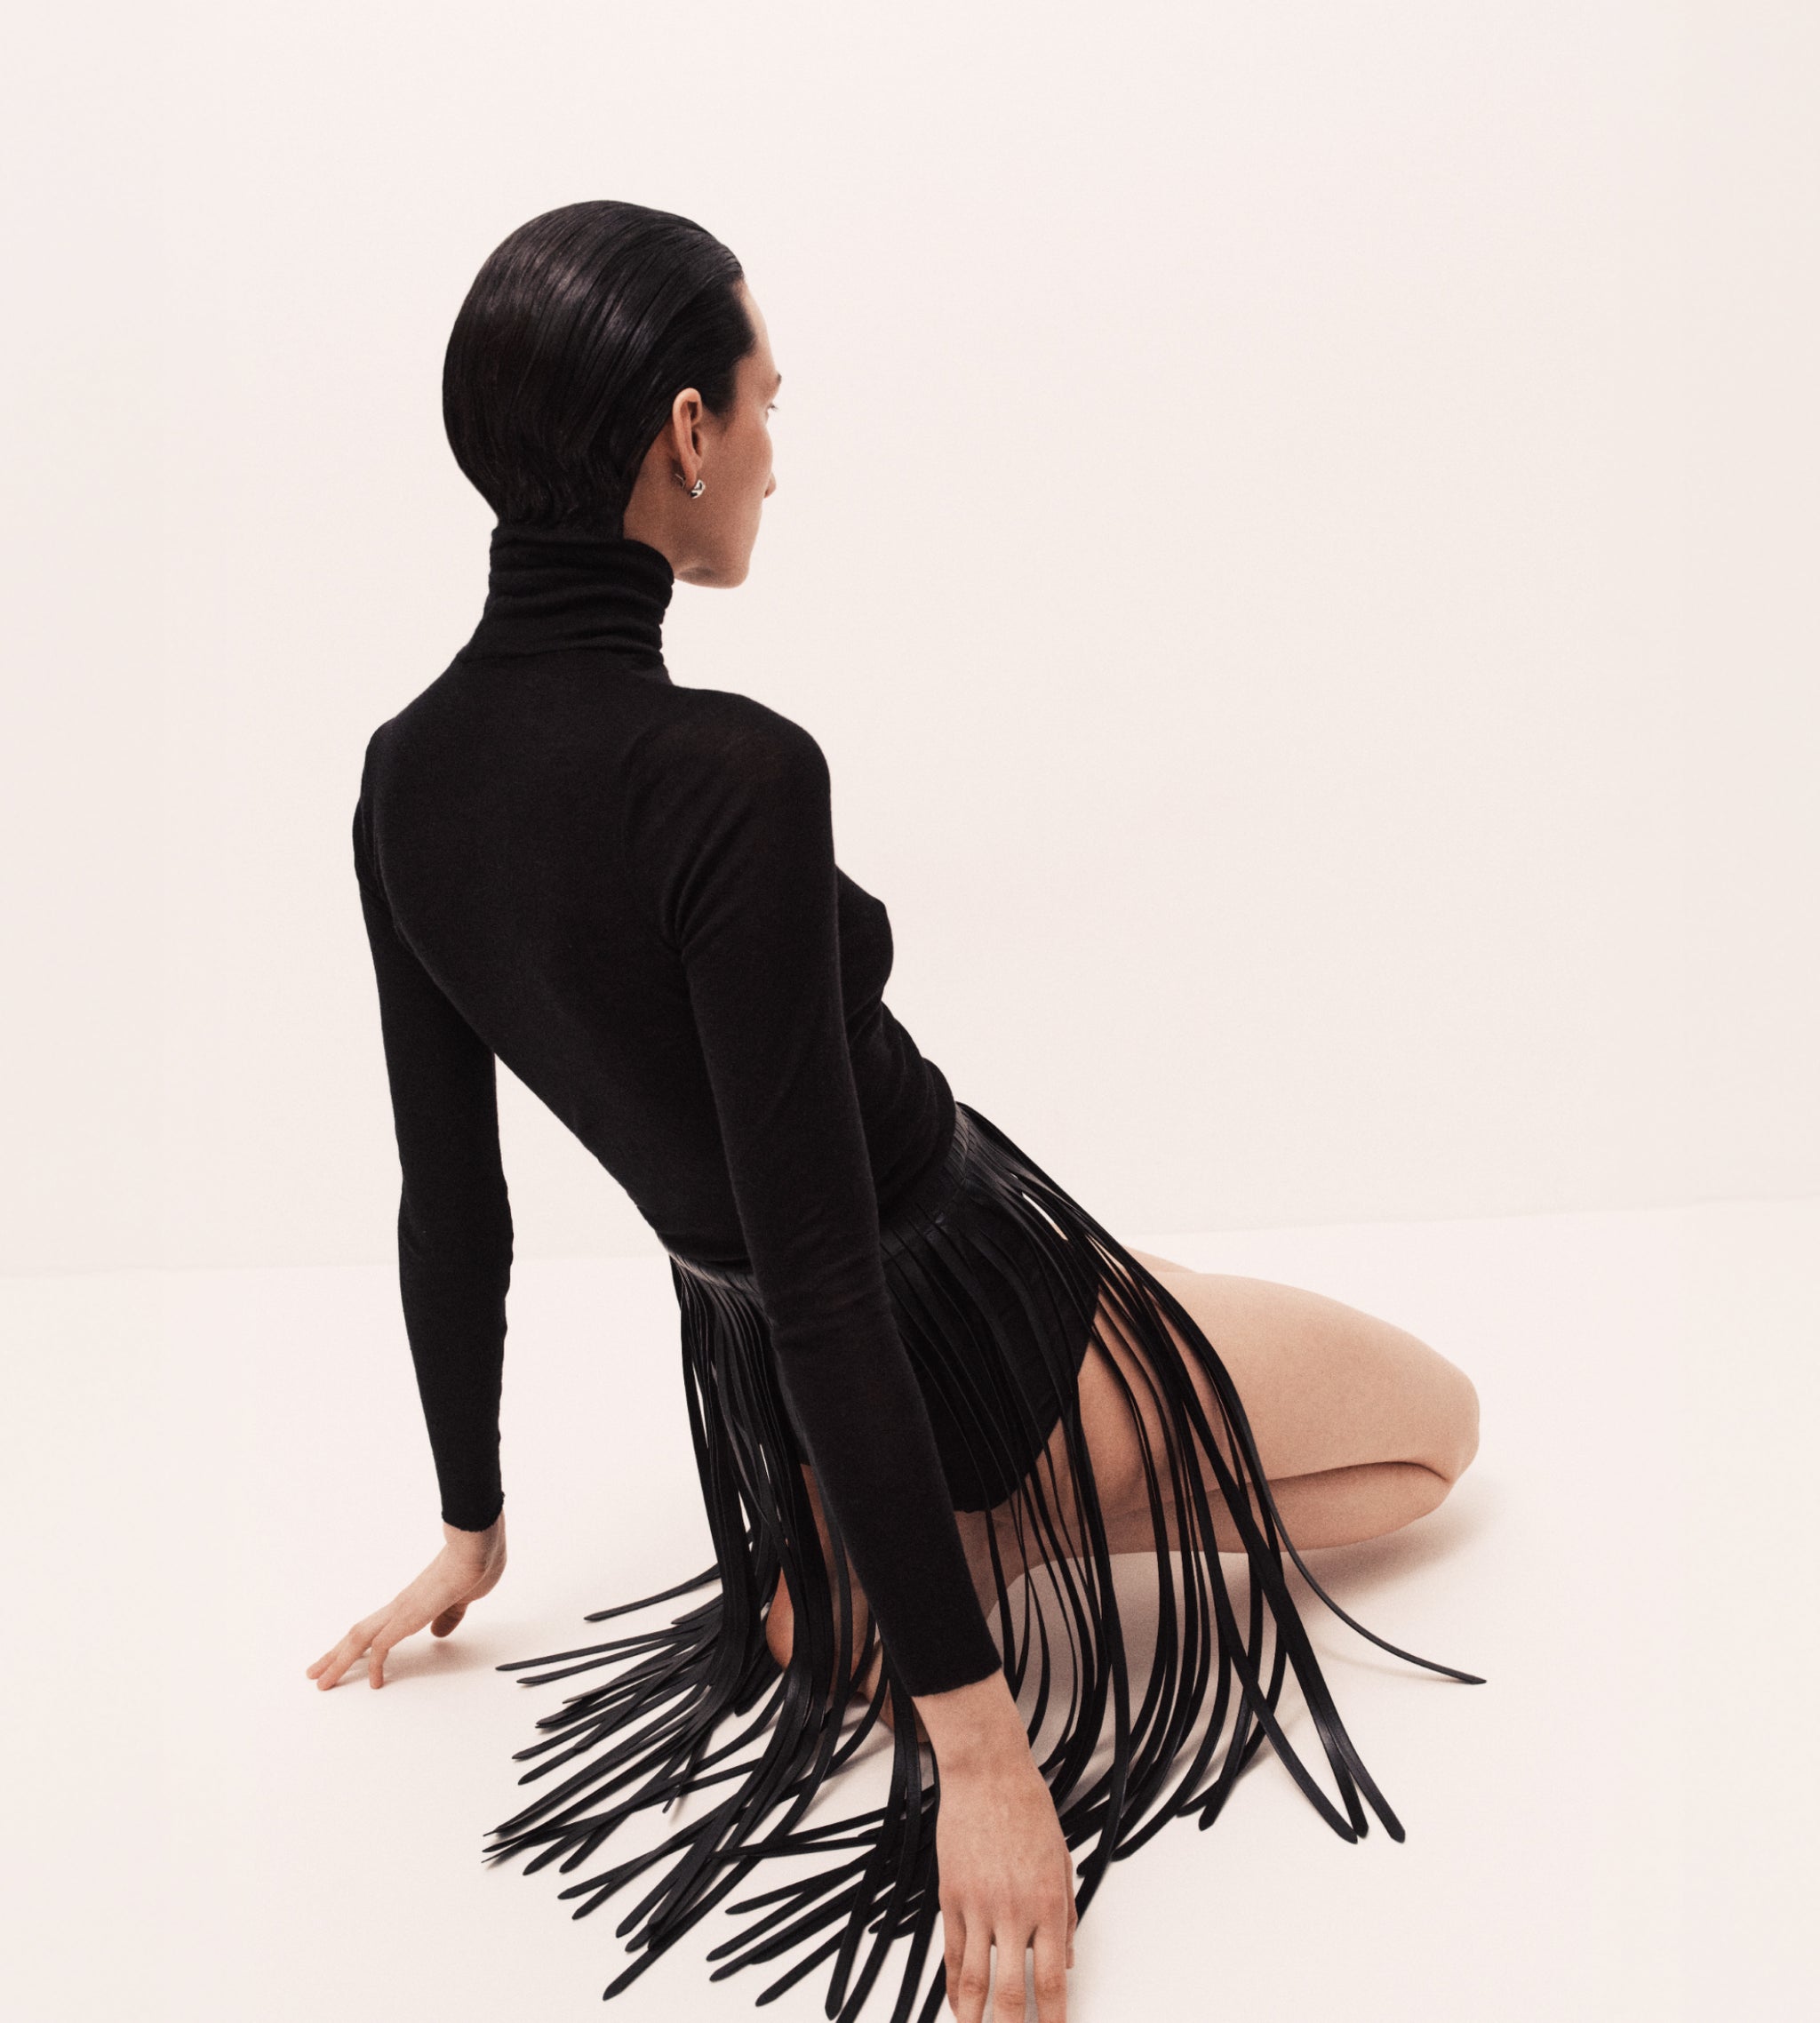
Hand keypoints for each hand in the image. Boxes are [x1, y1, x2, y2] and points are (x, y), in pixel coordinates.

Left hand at [306, 1514, 506, 1689]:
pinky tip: (374, 1683)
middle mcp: (399, 1606)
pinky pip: (382, 1646)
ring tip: (321, 1681)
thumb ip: (450, 1616)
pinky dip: (374, 1665)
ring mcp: (401, 1610)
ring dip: (338, 1661)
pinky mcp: (409, 1616)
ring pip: (358, 1639)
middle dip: (334, 1655)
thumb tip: (438, 1631)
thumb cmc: (476, 1563)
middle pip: (357, 1634)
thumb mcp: (463, 1599)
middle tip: (315, 1674)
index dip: (356, 1644)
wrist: (477, 1545)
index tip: (343, 1657)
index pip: (376, 1627)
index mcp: (412, 1602)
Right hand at [917, 1675, 1076, 2022]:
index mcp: (1049, 1903)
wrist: (987, 1772)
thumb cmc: (1028, 1809)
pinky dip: (953, 1984)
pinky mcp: (951, 1896)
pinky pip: (950, 1952)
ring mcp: (978, 1906)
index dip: (1052, 2020)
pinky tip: (957, 2003)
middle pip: (1011, 1992)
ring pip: (973, 1980)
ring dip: (974, 2019)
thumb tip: (1066, 1962)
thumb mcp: (1061, 1861)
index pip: (1051, 1981)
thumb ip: (1065, 1916)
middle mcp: (1015, 1911)